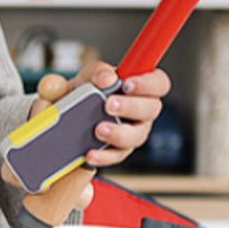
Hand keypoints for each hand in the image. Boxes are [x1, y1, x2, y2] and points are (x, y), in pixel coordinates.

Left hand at [35, 60, 171, 168]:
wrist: (70, 112)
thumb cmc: (88, 90)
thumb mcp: (89, 76)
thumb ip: (98, 71)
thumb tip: (107, 78)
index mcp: (142, 88)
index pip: (159, 82)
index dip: (148, 83)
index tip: (127, 84)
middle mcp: (143, 111)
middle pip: (151, 109)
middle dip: (130, 107)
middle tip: (109, 105)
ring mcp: (134, 132)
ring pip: (136, 136)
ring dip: (118, 133)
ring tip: (99, 130)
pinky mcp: (120, 151)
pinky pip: (117, 155)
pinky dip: (103, 156)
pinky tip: (91, 153)